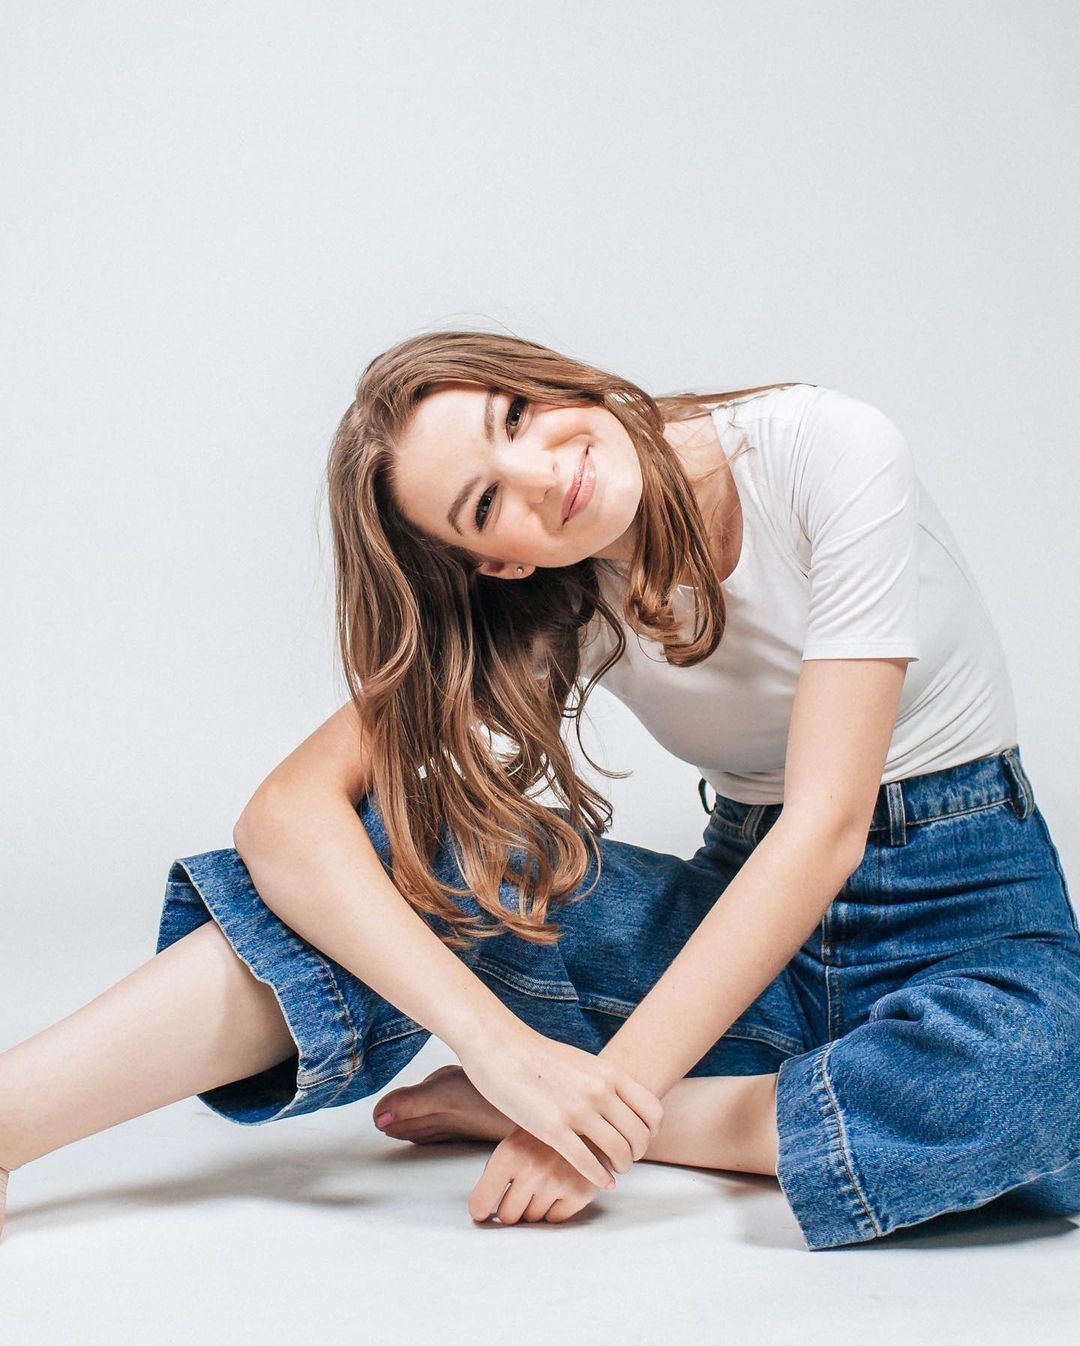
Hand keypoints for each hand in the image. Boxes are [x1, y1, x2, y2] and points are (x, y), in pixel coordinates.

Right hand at [455, 1023, 663, 1189]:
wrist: (500, 1046)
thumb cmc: (538, 1055)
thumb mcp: (582, 1062)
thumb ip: (603, 1082)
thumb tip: (618, 1102)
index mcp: (609, 1073)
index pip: (652, 1111)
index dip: (652, 1133)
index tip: (642, 1140)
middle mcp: (599, 1091)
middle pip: (638, 1136)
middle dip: (636, 1155)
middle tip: (627, 1160)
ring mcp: (576, 1110)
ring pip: (618, 1152)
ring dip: (620, 1168)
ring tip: (614, 1171)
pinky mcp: (552, 1128)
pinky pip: (587, 1162)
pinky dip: (599, 1177)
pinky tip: (600, 1182)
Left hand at [467, 1124, 606, 1224]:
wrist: (590, 1118)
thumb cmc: (547, 1132)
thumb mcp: (515, 1140)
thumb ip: (498, 1170)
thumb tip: (481, 1207)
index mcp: (509, 1154)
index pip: (481, 1201)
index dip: (480, 1209)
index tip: (482, 1212)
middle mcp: (532, 1170)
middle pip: (508, 1215)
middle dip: (512, 1206)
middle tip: (522, 1190)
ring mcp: (557, 1182)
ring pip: (533, 1218)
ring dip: (536, 1205)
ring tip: (546, 1179)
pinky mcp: (581, 1192)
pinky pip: (556, 1219)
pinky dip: (557, 1207)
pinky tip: (562, 1185)